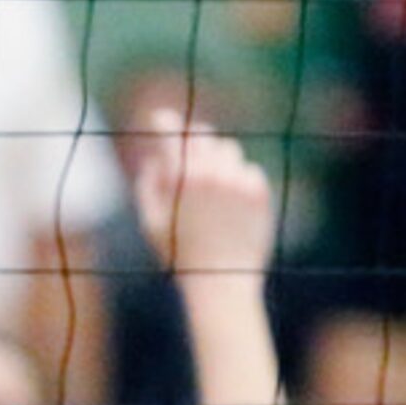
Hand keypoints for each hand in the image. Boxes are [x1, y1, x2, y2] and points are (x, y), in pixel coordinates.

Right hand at [131, 109, 274, 283]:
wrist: (221, 283)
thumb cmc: (180, 256)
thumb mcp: (151, 222)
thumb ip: (147, 184)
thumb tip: (155, 157)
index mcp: (179, 176)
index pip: (171, 131)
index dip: (164, 123)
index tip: (162, 120)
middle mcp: (210, 172)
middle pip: (203, 134)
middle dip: (195, 143)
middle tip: (194, 159)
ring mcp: (236, 180)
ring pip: (229, 150)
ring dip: (220, 162)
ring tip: (215, 191)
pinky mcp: (258, 192)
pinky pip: (249, 171)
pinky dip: (241, 182)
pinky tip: (234, 207)